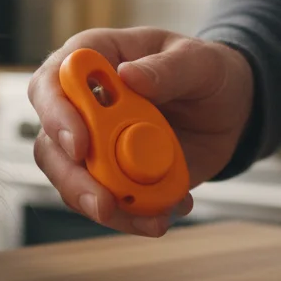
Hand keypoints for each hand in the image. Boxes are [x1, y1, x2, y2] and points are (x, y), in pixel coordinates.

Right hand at [28, 27, 254, 236]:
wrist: (228, 112)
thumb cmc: (206, 73)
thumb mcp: (199, 61)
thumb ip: (167, 69)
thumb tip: (128, 76)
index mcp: (95, 61)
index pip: (51, 83)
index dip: (55, 115)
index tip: (78, 145)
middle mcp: (83, 105)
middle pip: (52, 144)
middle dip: (73, 179)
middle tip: (104, 203)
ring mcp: (95, 145)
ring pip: (73, 182)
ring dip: (105, 207)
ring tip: (151, 219)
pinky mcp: (113, 175)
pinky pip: (107, 202)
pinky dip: (133, 216)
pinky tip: (164, 214)